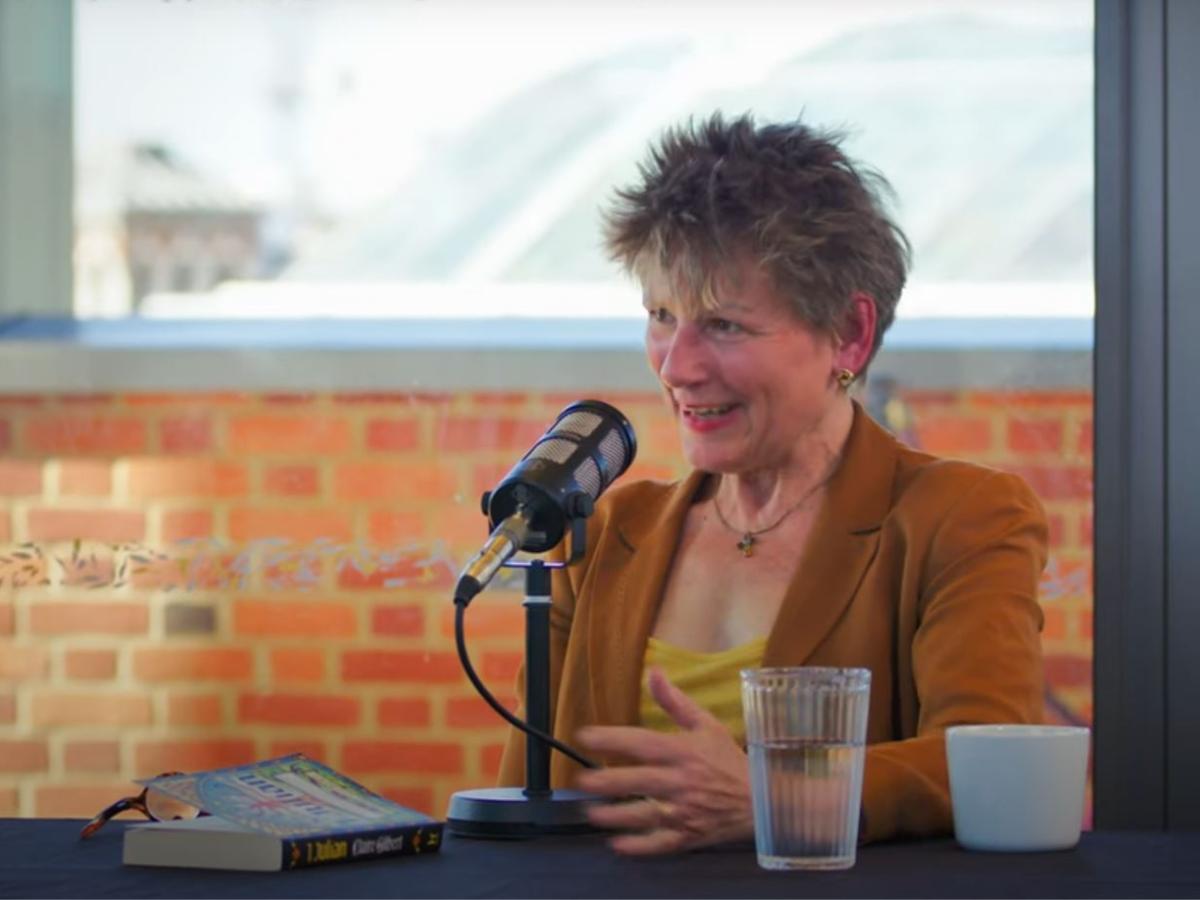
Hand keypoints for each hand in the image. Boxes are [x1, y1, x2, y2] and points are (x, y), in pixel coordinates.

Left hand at [574, 666, 753, 854]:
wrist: (761, 800)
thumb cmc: (728, 760)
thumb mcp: (706, 724)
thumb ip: (675, 701)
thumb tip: (653, 672)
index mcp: (683, 751)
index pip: (641, 743)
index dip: (611, 739)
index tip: (584, 736)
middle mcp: (681, 781)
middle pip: (637, 781)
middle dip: (606, 782)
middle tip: (581, 781)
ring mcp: (684, 811)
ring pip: (644, 815)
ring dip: (615, 816)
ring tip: (591, 814)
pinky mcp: (688, 836)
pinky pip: (660, 844)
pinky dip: (639, 847)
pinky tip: (617, 845)